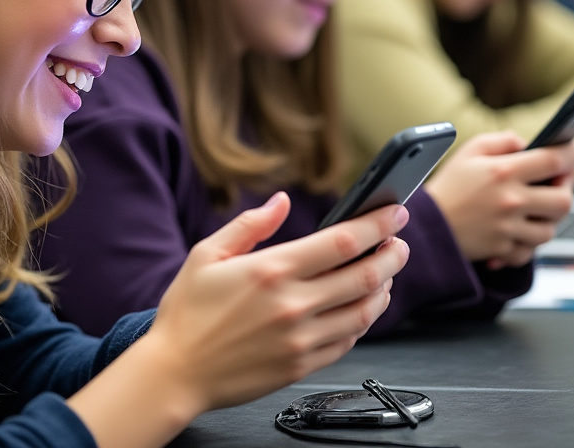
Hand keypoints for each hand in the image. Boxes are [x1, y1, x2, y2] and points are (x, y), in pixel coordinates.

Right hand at [143, 193, 407, 411]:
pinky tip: (360, 308)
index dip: (377, 224)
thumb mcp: (207, 254)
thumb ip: (250, 224)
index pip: (343, 241)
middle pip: (365, 275)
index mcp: (272, 270)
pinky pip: (347, 341)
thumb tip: (281, 200)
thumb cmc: (187, 314)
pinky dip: (362, 321)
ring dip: (384, 289)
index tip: (393, 212)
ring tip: (385, 274)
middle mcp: (292, 305)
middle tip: (399, 243)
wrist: (174, 374)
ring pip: (364, 311)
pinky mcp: (301, 365)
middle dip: (392, 254)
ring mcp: (301, 339)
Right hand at [425, 131, 573, 267]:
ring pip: (551, 229)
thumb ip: (503, 141)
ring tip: (534, 208)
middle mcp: (510, 201)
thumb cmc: (448, 187)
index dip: (573, 153)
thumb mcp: (470, 151)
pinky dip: (526, 242)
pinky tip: (516, 231)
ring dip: (546, 218)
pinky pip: (530, 250)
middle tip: (557, 183)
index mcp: (503, 172)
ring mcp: (509, 229)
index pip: (554, 159)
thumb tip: (528, 144)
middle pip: (564, 200)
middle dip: (565, 190)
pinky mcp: (503, 249)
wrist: (425, 225)